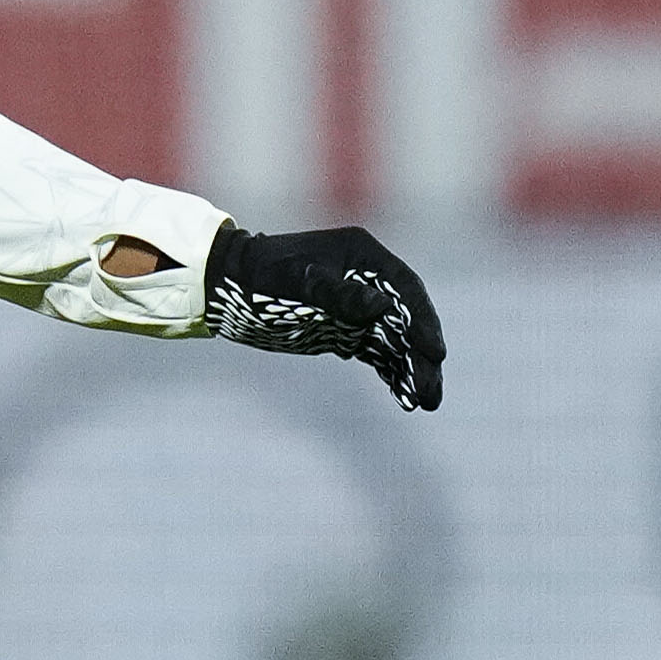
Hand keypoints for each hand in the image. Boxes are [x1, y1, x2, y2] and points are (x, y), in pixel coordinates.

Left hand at [205, 224, 444, 413]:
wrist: (226, 286)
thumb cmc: (258, 277)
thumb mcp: (295, 283)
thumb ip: (336, 293)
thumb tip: (381, 306)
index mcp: (363, 257)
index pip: (404, 291)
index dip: (422, 322)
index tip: (434, 352)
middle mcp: (369, 280)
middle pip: (406, 320)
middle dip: (421, 356)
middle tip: (431, 392)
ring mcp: (359, 307)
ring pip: (395, 342)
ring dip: (411, 370)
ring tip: (425, 403)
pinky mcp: (346, 331)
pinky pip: (377, 354)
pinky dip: (391, 374)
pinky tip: (404, 398)